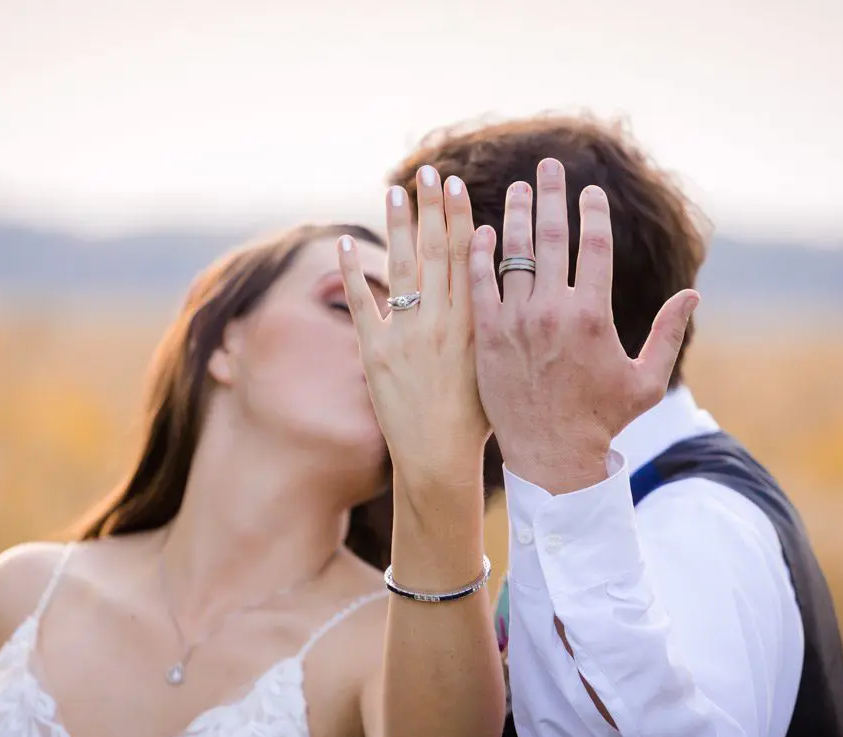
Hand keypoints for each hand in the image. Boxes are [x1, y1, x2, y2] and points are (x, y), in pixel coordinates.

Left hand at [338, 166, 489, 487]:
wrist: (439, 459)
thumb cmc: (480, 420)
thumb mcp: (495, 365)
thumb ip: (492, 321)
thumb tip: (492, 277)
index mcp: (473, 324)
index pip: (466, 258)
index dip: (458, 218)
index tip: (455, 185)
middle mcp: (438, 322)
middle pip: (434, 252)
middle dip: (430, 208)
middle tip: (428, 171)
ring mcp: (403, 336)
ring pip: (400, 268)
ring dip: (397, 226)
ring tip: (393, 190)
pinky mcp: (373, 354)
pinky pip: (360, 303)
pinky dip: (353, 272)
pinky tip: (347, 242)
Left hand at [467, 158, 698, 494]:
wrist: (550, 457)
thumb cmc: (603, 420)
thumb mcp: (645, 380)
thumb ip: (667, 332)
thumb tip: (693, 294)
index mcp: (592, 315)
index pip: (593, 245)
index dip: (592, 212)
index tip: (589, 191)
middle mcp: (552, 311)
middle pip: (549, 237)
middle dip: (550, 196)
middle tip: (548, 166)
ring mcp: (514, 322)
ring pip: (511, 254)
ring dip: (513, 215)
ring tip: (516, 189)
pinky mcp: (485, 336)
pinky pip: (480, 284)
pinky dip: (480, 255)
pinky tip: (482, 232)